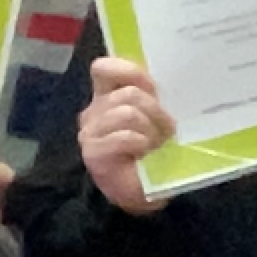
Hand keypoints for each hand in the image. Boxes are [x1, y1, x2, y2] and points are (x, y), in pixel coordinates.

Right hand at [77, 57, 176, 214]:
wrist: (149, 188)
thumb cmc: (155, 148)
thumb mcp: (158, 114)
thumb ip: (153, 93)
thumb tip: (165, 74)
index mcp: (107, 96)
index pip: (104, 68)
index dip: (129, 71)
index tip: (152, 88)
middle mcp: (94, 111)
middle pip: (128, 93)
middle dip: (156, 111)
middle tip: (166, 130)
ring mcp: (90, 133)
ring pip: (127, 113)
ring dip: (151, 130)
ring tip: (156, 144)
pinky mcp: (93, 153)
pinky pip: (124, 137)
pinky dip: (141, 143)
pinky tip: (144, 153)